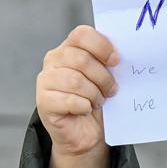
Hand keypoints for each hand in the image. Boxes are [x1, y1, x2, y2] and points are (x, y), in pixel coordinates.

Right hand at [36, 26, 118, 167]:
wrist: (86, 133)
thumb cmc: (97, 102)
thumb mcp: (105, 79)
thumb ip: (109, 64)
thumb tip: (123, 56)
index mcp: (70, 48)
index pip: (81, 34)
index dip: (102, 46)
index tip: (117, 61)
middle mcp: (54, 60)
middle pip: (81, 59)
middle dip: (103, 77)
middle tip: (111, 90)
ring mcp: (45, 80)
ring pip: (75, 81)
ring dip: (94, 94)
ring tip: (98, 101)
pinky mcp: (43, 101)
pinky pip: (68, 100)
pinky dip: (83, 106)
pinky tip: (85, 110)